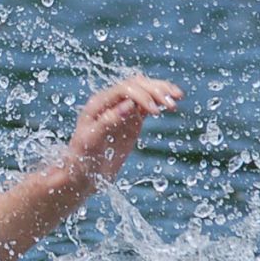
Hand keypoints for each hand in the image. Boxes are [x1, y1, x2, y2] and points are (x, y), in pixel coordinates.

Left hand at [55, 74, 181, 187]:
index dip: (142, 95)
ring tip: (178, 97)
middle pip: (137, 86)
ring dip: (161, 92)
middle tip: (174, 101)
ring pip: (144, 92)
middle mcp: (110, 102)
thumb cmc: (81, 158)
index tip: (156, 112)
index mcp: (98, 103)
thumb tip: (128, 104)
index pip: (124, 89)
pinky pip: (147, 106)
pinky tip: (171, 103)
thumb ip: (108, 121)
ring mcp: (122, 110)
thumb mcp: (91, 141)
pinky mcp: (131, 121)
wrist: (82, 174)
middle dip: (156, 90)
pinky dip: (160, 102)